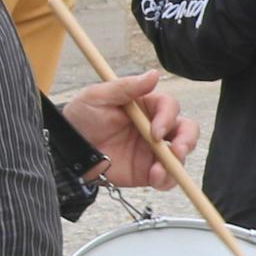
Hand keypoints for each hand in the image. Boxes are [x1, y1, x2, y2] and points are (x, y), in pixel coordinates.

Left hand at [60, 68, 194, 189]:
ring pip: (181, 156)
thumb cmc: (81, 118)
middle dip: (186, 140)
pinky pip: (167, 178)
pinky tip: (155, 178)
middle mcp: (155, 128)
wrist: (68, 149)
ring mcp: (153, 152)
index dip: (168, 118)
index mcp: (147, 107)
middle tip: (176, 150)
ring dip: (178, 163)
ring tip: (159, 171)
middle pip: (186, 130)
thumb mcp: (98, 96)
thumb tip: (154, 74)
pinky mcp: (147, 172)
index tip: (155, 132)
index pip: (170, 107)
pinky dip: (167, 180)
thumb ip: (126, 86)